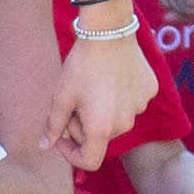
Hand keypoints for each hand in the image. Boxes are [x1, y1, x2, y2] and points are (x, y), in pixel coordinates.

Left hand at [52, 31, 156, 166]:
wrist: (108, 32)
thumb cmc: (81, 66)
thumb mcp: (62, 97)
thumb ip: (53, 126)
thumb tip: (44, 146)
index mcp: (101, 129)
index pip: (89, 161)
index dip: (71, 154)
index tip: (60, 137)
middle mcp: (125, 123)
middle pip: (101, 138)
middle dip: (83, 127)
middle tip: (73, 102)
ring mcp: (140, 107)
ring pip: (116, 120)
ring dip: (101, 113)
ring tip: (91, 87)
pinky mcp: (149, 91)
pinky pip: (131, 103)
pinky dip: (118, 98)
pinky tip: (109, 78)